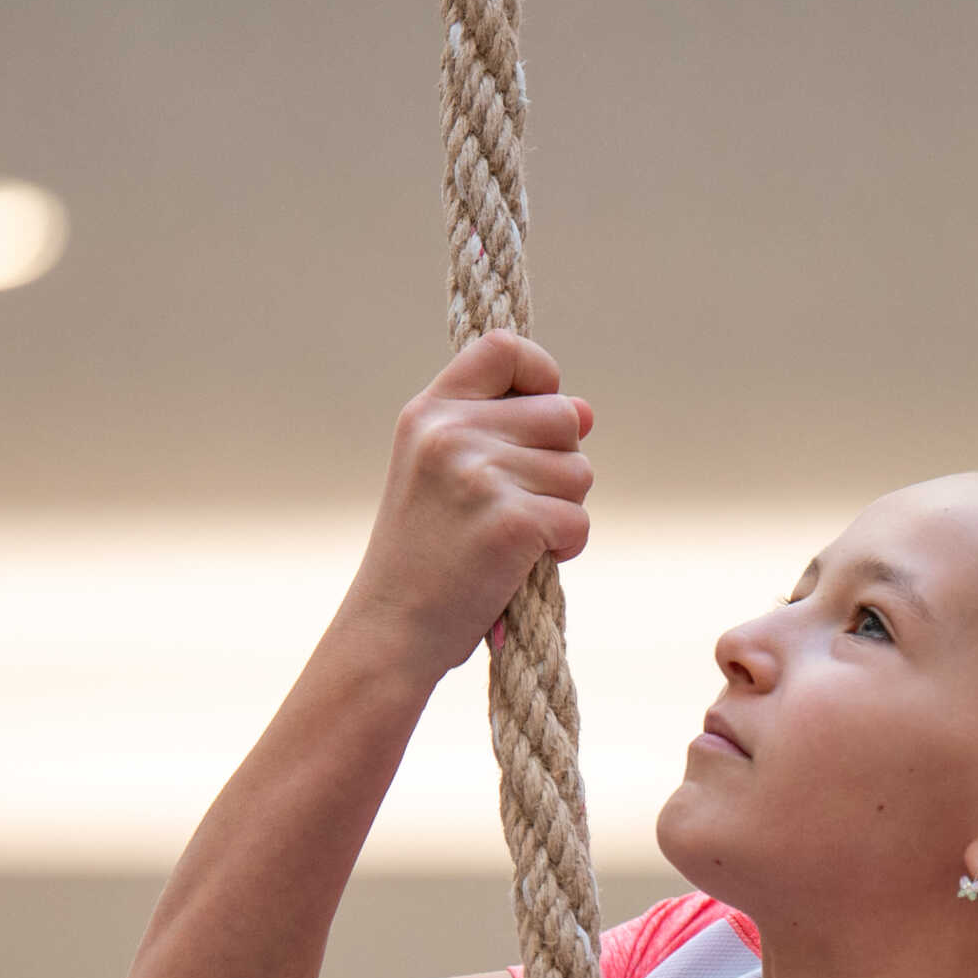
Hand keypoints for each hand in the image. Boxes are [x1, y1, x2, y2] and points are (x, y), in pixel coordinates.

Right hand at [339, 333, 595, 685]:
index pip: (505, 348)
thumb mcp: (443, 474)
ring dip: (562, 510)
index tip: (539, 411)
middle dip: (560, 463)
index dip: (540, 373)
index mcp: (431, 412)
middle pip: (563, 415)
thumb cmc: (424, 555)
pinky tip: (522, 564)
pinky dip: (564, 548)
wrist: (391, 629)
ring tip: (512, 539)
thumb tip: (586, 409)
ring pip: (580, 471)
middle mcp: (452, 433)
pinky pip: (578, 519)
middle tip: (517, 504)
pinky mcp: (511, 521)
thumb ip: (507, 432)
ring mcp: (480, 475)